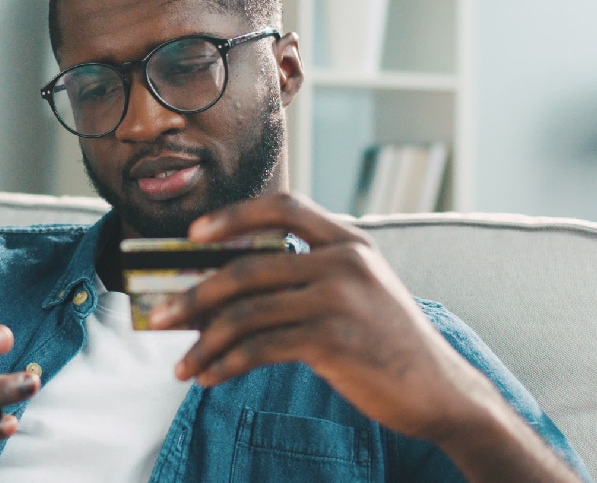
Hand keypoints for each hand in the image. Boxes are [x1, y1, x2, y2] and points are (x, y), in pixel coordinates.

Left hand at [147, 193, 487, 436]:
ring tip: (181, 365)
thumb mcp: (359, 291)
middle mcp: (344, 262)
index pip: (284, 206)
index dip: (234, 216)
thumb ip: (308, 275)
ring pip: (245, 313)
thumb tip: (225, 285)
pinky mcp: (332, 341)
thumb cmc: (386, 341)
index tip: (195, 234)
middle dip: (194, 294)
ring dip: (203, 342)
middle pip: (246, 268)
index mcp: (349, 241)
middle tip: (158, 316)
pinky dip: (225, 366)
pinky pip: (259, 348)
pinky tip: (209, 378)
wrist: (438, 390)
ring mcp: (338, 300)